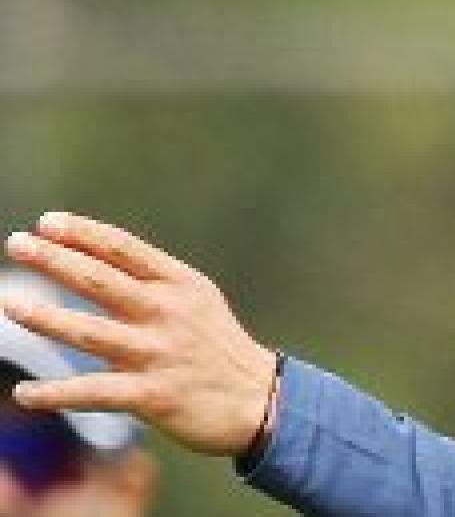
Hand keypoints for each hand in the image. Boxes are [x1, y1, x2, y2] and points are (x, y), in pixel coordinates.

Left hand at [2, 211, 276, 456]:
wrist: (262, 400)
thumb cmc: (219, 347)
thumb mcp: (197, 301)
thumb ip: (152, 282)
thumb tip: (92, 258)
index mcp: (180, 285)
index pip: (124, 249)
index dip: (83, 233)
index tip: (46, 222)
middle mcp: (168, 313)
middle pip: (100, 280)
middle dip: (55, 259)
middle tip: (17, 243)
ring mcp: (159, 354)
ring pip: (90, 332)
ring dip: (45, 318)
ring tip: (11, 303)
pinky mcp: (153, 396)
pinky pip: (94, 392)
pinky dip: (55, 394)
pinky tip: (24, 394)